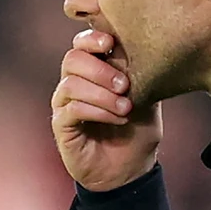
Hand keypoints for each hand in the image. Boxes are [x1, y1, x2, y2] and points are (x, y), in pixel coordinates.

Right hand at [50, 29, 161, 191]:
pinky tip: (117, 119)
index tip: (110, 42)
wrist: (130, 170)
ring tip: (125, 108)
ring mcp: (65, 104)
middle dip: (100, 69)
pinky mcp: (62, 126)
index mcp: (94, 70)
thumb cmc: (137, 131)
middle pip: (72, 59)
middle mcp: (75, 82)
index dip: (92, 38)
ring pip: (71, 84)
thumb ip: (142, 73)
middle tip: (124, 85)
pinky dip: (98, 111)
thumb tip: (146, 49)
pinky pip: (72, 110)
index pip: (82, 43)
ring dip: (102, 94)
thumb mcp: (148, 98)